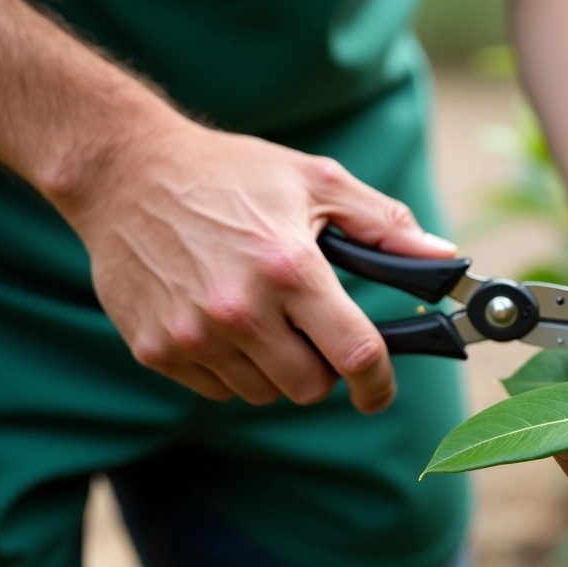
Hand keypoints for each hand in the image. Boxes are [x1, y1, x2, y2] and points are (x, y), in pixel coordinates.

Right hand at [59, 117, 456, 410]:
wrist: (124, 173)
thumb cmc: (228, 173)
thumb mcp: (316, 182)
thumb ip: (385, 226)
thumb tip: (443, 258)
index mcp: (289, 269)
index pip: (355, 354)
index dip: (378, 383)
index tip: (379, 390)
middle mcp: (239, 310)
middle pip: (309, 388)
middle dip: (322, 368)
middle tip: (310, 329)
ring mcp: (192, 335)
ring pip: (262, 393)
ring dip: (274, 368)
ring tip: (261, 315)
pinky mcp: (155, 350)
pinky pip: (217, 389)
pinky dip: (230, 367)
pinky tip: (220, 321)